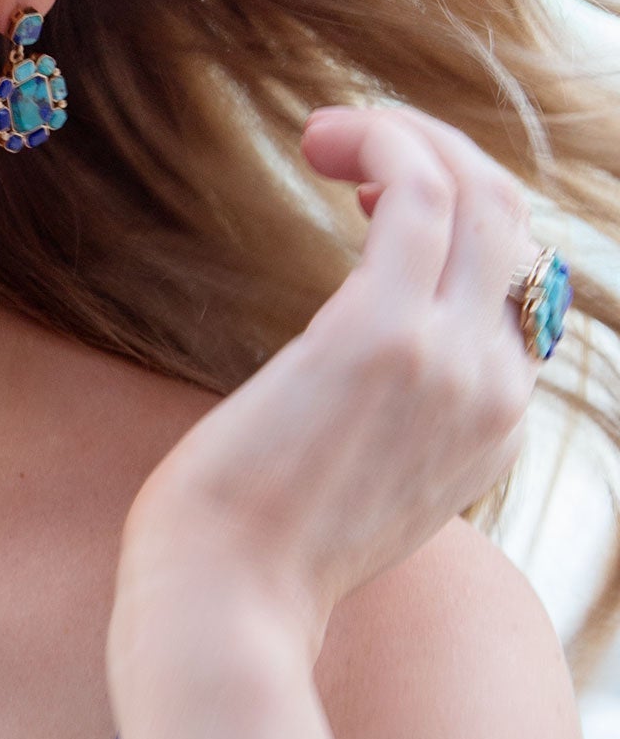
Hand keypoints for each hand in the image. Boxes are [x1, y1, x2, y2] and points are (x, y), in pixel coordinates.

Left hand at [111, 103, 539, 662]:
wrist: (224, 604)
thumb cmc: (253, 552)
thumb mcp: (347, 486)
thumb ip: (376, 424)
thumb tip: (339, 371)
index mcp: (491, 428)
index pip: (514, 285)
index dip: (451, 219)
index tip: (366, 201)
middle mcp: (495, 392)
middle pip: (512, 223)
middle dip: (437, 156)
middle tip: (344, 145)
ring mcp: (452, 360)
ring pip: (480, 192)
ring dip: (405, 136)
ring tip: (325, 134)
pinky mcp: (385, 333)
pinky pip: (421, 192)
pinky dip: (383, 139)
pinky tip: (323, 139)